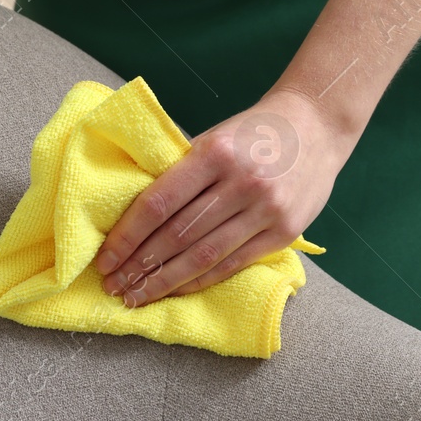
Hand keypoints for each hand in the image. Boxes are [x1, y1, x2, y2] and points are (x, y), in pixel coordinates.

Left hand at [93, 87, 358, 306]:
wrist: (315, 125)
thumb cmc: (254, 131)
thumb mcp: (214, 138)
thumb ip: (183, 173)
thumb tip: (137, 217)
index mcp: (214, 153)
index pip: (159, 203)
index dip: (128, 236)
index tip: (105, 258)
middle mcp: (241, 183)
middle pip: (178, 234)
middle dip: (140, 265)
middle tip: (113, 285)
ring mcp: (265, 210)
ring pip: (204, 256)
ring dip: (165, 281)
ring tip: (137, 295)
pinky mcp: (284, 231)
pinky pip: (233, 263)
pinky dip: (200, 280)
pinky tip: (176, 289)